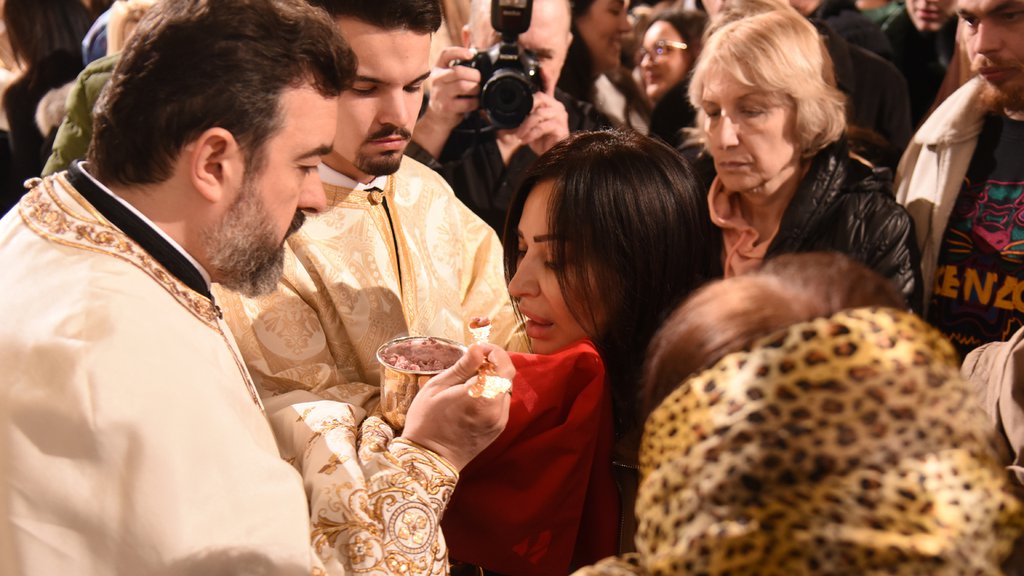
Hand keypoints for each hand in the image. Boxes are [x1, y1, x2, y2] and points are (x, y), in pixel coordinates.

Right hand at [401, 343, 512, 470]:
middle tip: (472, 363)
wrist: (429, 460)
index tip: (478, 350)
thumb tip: (478, 349)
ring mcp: (499, 421)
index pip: (503, 365)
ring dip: (492, 379)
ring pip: (505, 389)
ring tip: (469, 381)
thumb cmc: (426, 421)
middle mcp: (495, 409)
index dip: (494, 352)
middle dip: (493, 364)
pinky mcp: (498, 429)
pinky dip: (491, 394)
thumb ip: (462, 367)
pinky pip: (501, 403)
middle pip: (507, 376)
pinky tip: (472, 397)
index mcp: (479, 397)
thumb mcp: (437, 388)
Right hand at [423, 47, 480, 127]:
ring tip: (475, 91)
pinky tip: (474, 102)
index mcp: (438, 69)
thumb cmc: (448, 93)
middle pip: (458, 72)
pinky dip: (475, 102)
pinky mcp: (446, 107)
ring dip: (475, 89)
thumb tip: (472, 45)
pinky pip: (467, 102)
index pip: (445, 54)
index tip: (471, 54)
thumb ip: (460, 62)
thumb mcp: (449, 77)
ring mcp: (440, 94)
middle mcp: (437, 80)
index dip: (459, 51)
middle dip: (474, 75)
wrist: (437, 117)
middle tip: (478, 80)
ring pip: (463, 86)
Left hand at [513, 90, 569, 155]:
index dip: (527, 101)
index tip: (515, 112)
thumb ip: (522, 120)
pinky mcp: (561, 129)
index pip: (539, 95)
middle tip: (515, 122)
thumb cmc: (542, 142)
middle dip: (525, 111)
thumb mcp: (530, 128)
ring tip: (519, 135)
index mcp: (552, 105)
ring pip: (540, 114)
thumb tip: (504, 119)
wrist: (551, 157)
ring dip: (526, 125)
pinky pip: (542, 128)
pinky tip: (525, 140)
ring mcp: (561, 118)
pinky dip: (531, 134)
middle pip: (540, 99)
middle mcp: (558, 108)